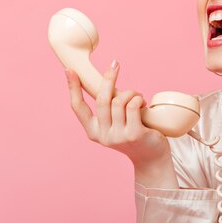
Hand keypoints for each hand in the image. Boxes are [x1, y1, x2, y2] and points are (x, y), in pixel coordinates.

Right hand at [65, 60, 176, 185]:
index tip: (69, 70)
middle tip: (115, 65)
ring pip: (119, 101)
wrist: (152, 157)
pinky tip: (143, 102)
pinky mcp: (134, 135)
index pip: (78, 107)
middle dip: (108, 78)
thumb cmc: (135, 133)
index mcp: (93, 131)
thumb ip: (110, 107)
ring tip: (138, 95)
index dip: (73, 88)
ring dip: (131, 92)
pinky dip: (138, 98)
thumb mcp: (117, 121)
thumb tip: (107, 79)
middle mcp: (102, 135)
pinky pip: (132, 106)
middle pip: (101, 99)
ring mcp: (118, 137)